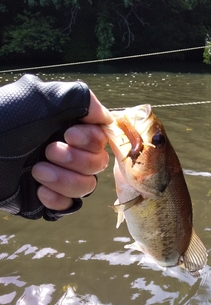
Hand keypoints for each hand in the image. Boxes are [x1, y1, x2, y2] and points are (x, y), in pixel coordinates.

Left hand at [32, 92, 113, 210]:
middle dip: (76, 160)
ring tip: (37, 171)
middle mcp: (66, 150)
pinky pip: (70, 206)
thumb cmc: (5, 121)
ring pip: (86, 186)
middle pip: (97, 164)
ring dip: (65, 180)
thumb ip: (82, 100)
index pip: (101, 138)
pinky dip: (58, 200)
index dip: (91, 140)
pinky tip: (39, 192)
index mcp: (67, 126)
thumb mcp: (41, 98)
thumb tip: (106, 118)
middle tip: (48, 151)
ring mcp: (57, 175)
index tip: (69, 134)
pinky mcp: (46, 198)